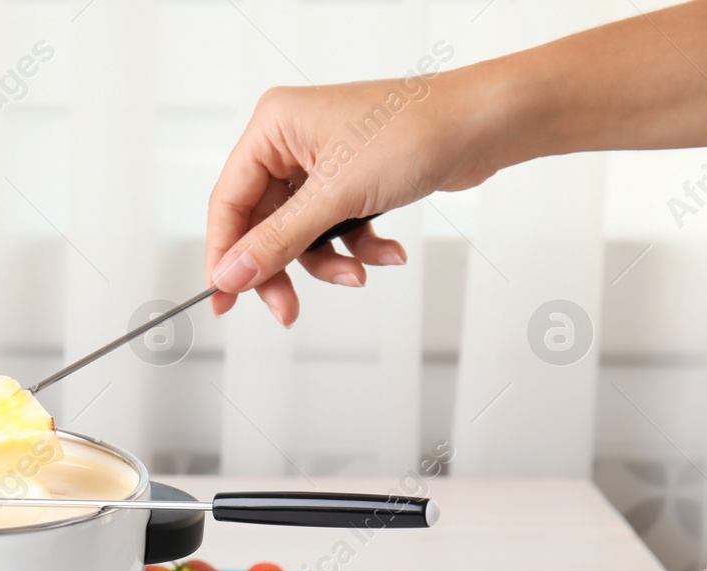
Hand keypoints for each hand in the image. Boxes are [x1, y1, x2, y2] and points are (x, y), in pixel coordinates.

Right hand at [204, 70, 500, 323]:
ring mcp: (322, 162)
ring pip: (300, 233)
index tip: (222, 299)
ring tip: (356, 273)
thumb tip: (230, 276)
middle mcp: (291, 142)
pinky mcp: (351, 180)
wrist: (484, 125)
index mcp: (273, 127)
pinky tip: (387, 252)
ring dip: (328, 261)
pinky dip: (357, 247)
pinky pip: (334, 228)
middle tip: (286, 309)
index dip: (224, 255)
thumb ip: (276, 242)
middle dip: (282, 268)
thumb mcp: (335, 197)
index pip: (228, 202)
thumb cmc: (414, 132)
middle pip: (262, 224)